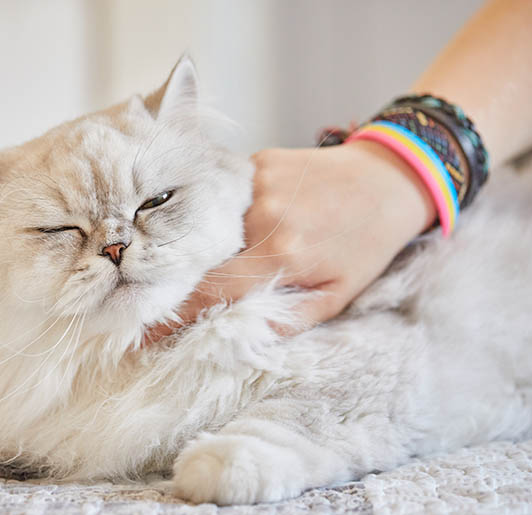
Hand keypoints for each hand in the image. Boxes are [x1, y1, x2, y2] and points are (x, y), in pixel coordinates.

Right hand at [147, 140, 436, 340]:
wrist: (388, 179)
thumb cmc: (364, 245)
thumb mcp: (335, 297)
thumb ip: (284, 320)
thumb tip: (232, 335)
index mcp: (283, 253)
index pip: (210, 289)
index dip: (172, 314)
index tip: (142, 331)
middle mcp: (262, 213)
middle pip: (198, 255)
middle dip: (172, 279)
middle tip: (152, 296)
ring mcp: (254, 181)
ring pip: (202, 223)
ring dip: (192, 244)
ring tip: (181, 261)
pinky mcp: (253, 162)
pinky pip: (216, 196)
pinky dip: (210, 215)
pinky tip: (214, 224)